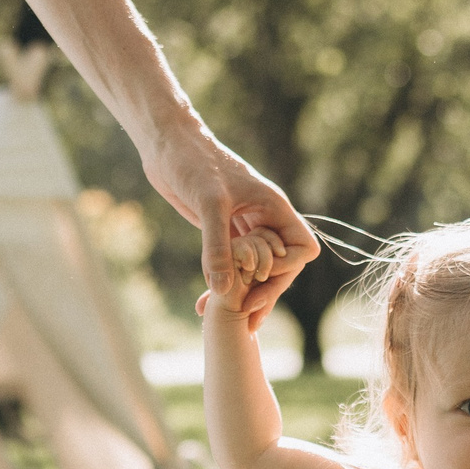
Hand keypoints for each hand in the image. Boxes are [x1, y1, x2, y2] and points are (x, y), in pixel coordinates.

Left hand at [141, 119, 316, 315]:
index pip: (302, 249)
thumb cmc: (193, 163)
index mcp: (274, 207)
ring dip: (244, 294)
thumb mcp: (208, 204)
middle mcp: (264, 219)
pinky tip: (204, 304)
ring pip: (256, 269)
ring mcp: (244, 227)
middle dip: (266, 292)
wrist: (167, 146)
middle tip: (247, 318)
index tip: (260, 277)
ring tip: (229, 323)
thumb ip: (216, 246)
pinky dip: (222, 285)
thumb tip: (222, 290)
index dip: (286, 269)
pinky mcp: (223, 232)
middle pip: (281, 266)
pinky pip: (232, 265)